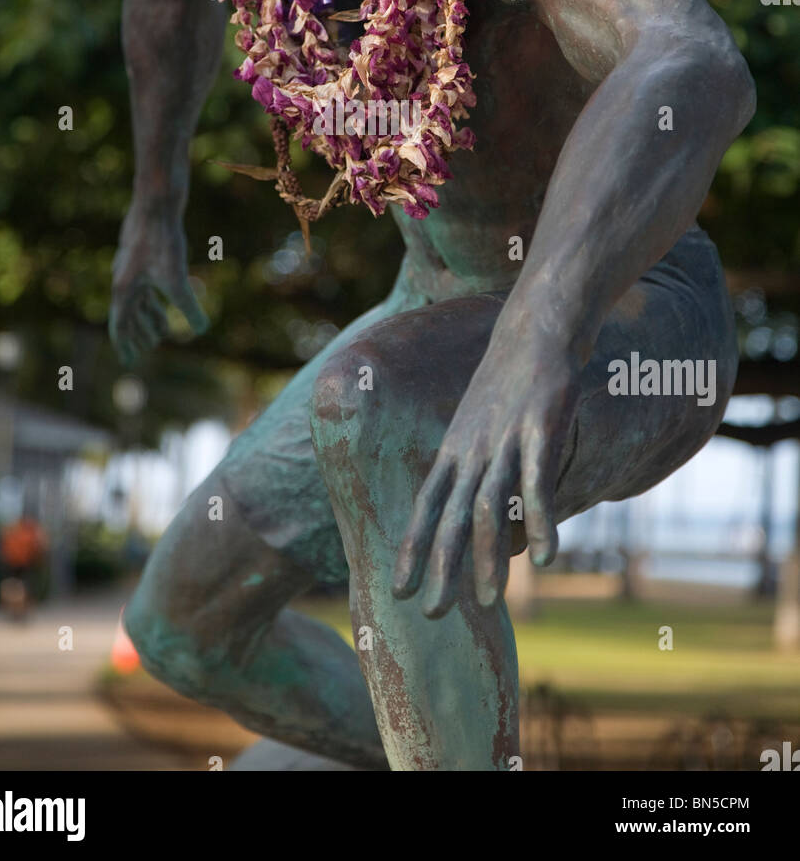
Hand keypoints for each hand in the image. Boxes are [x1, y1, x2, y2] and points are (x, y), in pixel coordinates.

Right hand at [109, 204, 208, 366]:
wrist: (156, 204)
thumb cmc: (163, 241)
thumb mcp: (177, 278)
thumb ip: (189, 306)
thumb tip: (202, 331)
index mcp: (124, 290)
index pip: (120, 326)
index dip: (126, 345)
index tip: (129, 362)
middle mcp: (123, 280)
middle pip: (128, 316)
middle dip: (139, 335)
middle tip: (148, 350)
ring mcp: (131, 267)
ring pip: (138, 300)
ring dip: (149, 317)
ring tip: (163, 332)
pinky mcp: (142, 255)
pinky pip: (144, 284)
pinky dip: (153, 297)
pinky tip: (165, 299)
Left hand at [392, 328, 579, 617]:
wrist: (535, 329)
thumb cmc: (507, 382)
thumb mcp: (479, 423)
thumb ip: (476, 465)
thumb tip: (479, 511)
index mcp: (455, 449)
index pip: (426, 505)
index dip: (412, 547)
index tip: (398, 589)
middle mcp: (473, 448)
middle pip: (451, 515)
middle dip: (440, 566)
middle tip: (432, 615)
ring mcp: (506, 439)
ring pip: (489, 505)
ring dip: (488, 557)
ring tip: (486, 602)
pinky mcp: (542, 428)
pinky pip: (536, 481)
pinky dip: (539, 521)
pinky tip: (545, 557)